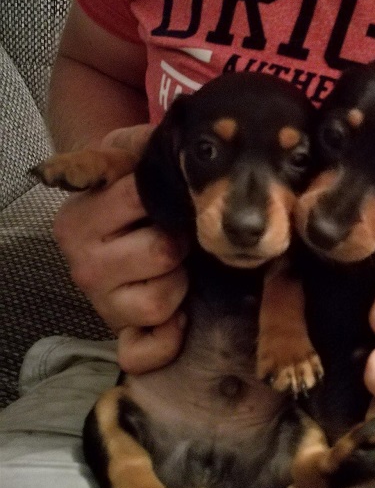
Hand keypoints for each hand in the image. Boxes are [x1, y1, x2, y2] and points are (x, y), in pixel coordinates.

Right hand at [53, 125, 189, 372]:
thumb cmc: (128, 189)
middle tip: (176, 238)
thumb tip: (181, 137)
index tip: (174, 197)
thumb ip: (145, 142)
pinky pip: (147, 350)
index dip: (172, 197)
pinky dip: (168, 337)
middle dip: (179, 243)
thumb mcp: (128, 155)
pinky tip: (177, 317)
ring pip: (161, 299)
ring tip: (171, 269)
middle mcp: (82, 263)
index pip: (144, 199)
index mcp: (80, 216)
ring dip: (179, 282)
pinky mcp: (118, 333)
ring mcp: (100, 303)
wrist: (111, 229)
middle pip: (162, 252)